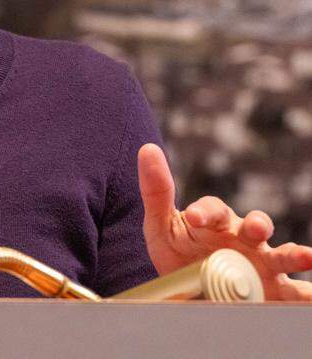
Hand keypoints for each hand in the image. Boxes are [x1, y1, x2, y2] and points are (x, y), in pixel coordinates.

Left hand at [137, 143, 311, 300]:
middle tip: (255, 228)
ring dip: (296, 254)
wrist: (190, 289)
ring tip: (306, 257)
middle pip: (255, 225)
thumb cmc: (178, 251)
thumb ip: (156, 191)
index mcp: (216, 221)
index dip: (204, 211)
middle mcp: (244, 238)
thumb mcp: (161, 225)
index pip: (212, 209)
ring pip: (283, 255)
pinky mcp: (274, 289)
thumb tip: (148, 149)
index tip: (194, 217)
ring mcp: (263, 263)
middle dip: (256, 224)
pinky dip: (308, 294)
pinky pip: (296, 292)